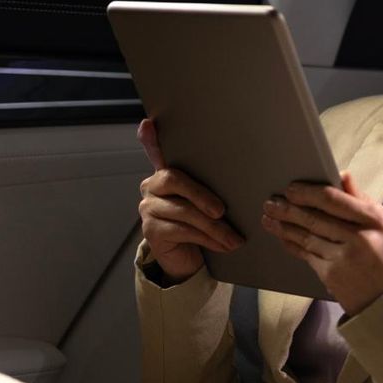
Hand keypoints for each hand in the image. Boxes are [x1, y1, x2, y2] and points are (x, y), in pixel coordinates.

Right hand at [135, 117, 244, 281]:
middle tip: (222, 211)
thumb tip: (235, 160)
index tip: (149, 124)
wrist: (186, 258)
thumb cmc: (200, 223)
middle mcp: (150, 186)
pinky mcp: (151, 231)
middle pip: (175, 181)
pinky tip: (223, 246)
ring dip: (214, 228)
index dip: (151, 139)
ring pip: (184, 211)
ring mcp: (147, 208)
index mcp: (164, 173)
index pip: (155, 152)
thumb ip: (210, 181)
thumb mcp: (206, 200)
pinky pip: (183, 231)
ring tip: (234, 238)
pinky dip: (208, 239)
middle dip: (202, 196)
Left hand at [260, 172, 382, 314]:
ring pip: (306, 236)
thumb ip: (364, 200)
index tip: (292, 188)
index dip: (309, 192)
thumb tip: (342, 176)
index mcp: (376, 220)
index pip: (334, 200)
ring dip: (284, 225)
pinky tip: (282, 236)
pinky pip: (306, 255)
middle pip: (315, 218)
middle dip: (288, 208)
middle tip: (270, 201)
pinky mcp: (332, 276)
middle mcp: (358, 239)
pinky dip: (292, 244)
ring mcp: (343, 259)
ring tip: (269, 217)